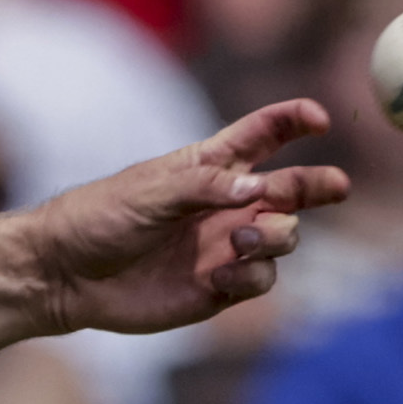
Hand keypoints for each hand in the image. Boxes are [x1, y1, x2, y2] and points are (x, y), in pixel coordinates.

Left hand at [26, 99, 349, 335]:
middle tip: (336, 186)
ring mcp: (228, 245)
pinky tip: (224, 276)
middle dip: (319, 184)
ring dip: (277, 236)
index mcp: (210, 166)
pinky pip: (261, 278)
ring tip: (243, 240)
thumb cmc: (100, 218)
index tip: (319, 118)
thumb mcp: (148, 193)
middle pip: (293, 188)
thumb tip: (258, 187)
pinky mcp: (221, 285)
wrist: (66, 274)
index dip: (294, 121)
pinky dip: (254, 275)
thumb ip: (203, 187)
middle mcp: (228, 204)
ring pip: (285, 236)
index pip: (263, 135)